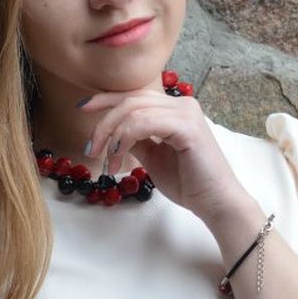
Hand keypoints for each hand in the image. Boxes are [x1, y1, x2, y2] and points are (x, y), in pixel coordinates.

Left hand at [79, 87, 249, 222]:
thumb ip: (137, 140)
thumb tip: (114, 134)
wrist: (215, 203)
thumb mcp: (153, 157)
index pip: (134, 96)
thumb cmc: (188, 183)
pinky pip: (145, 123)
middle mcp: (181, 104)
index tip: (82, 108)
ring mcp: (186, 113)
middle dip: (104, 123)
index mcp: (174, 108)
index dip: (106, 99)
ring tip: (108, 161)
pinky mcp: (187, 127)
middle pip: (130, 100)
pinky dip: (126, 138)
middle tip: (90, 149)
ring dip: (113, 136)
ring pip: (134, 111)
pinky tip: (120, 156)